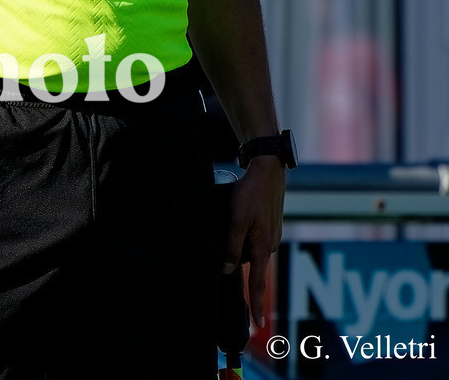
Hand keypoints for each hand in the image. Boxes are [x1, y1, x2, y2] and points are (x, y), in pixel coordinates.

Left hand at [220, 157, 284, 327]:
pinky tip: (237, 215)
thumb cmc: (250, 195)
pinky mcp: (269, 224)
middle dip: (236, 260)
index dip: (255, 303)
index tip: (256, 323)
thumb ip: (232, 247)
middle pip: (248, 263)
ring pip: (249, 248)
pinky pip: (254, 236)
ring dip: (239, 242)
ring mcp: (271, 234)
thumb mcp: (237, 221)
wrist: (268, 172)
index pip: (258, 283)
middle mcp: (269, 245)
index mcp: (262, 248)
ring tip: (230, 219)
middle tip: (223, 241)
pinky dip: (244, 233)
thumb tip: (228, 270)